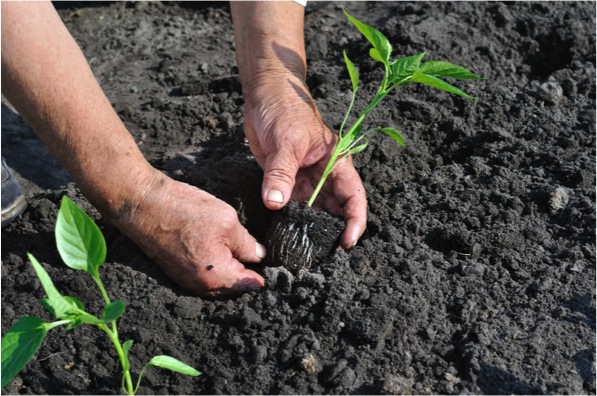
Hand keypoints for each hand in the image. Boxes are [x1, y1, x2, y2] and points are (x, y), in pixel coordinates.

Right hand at [113, 171, 264, 296]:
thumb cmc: (184, 210)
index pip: (250, 285)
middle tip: (260, 257)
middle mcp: (201, 286)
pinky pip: (204, 277)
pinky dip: (215, 269)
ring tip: (242, 253)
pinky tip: (221, 252)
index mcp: (217, 276)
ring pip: (219, 284)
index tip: (274, 266)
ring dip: (231, 272)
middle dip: (248, 275)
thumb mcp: (227, 221)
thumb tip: (259, 256)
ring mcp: (186, 281)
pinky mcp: (177, 272)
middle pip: (234, 288)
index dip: (264, 275)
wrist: (142, 204)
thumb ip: (247, 243)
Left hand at [242, 73, 366, 248]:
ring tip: (305, 250)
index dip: (355, 222)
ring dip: (311, 229)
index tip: (347, 243)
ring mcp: (306, 179)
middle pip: (336, 209)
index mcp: (337, 161)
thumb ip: (280, 173)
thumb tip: (275, 203)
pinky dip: (291, 220)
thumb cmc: (284, 109)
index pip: (354, 197)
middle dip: (333, 232)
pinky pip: (292, 205)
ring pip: (315, 211)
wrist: (264, 94)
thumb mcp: (285, 141)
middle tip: (322, 255)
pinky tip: (287, 235)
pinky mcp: (287, 180)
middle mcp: (325, 174)